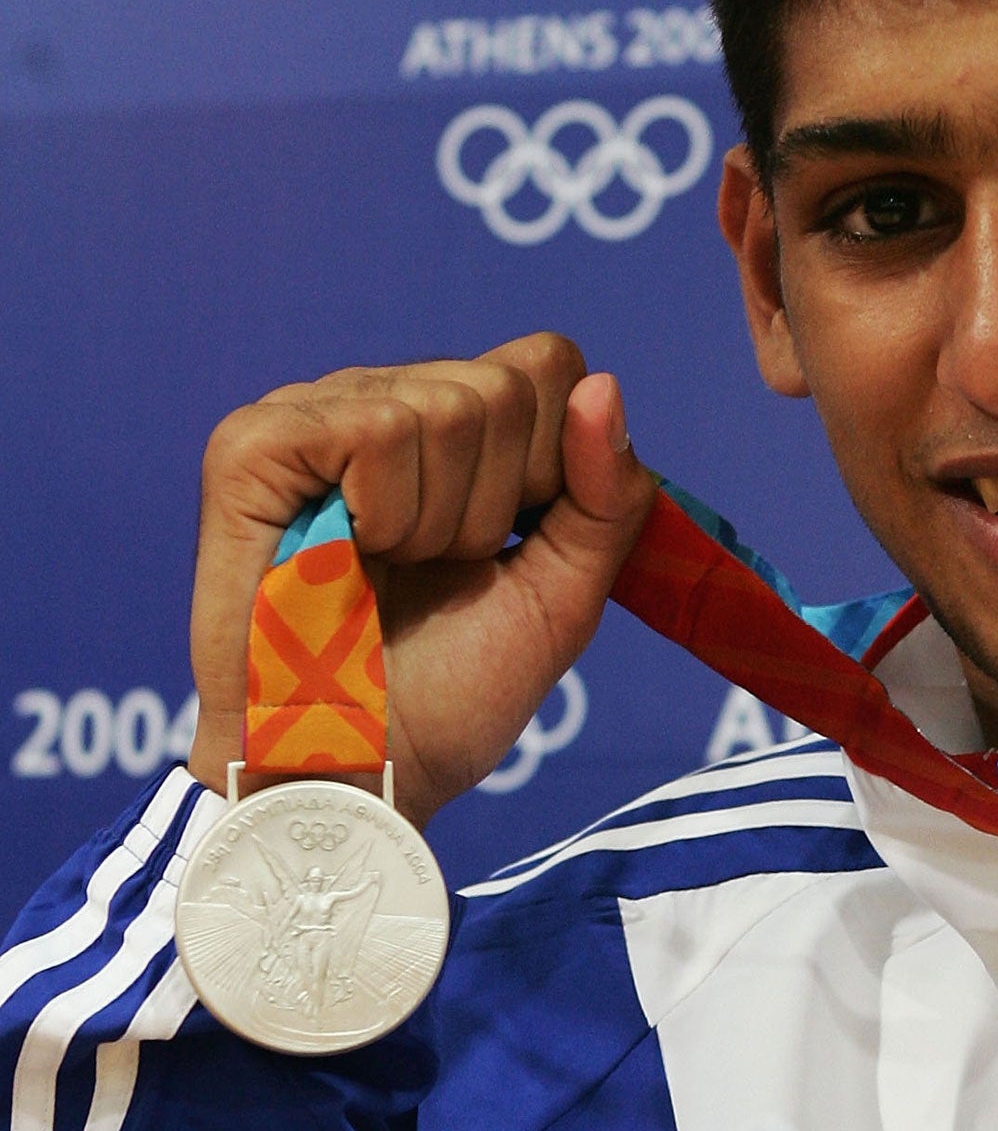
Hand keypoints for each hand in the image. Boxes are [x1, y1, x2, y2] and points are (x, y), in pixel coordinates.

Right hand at [186, 334, 655, 825]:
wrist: (365, 772)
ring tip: (384, 569)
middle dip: (497, 505)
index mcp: (454, 423)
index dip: (554, 462)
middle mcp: (381, 396)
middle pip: (506, 386)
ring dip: (438, 522)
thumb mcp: (566, 590)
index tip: (509, 543)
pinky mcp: (253, 445)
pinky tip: (345, 553)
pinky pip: (375, 430)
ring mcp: (313, 413)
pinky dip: (385, 512)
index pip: (548, 363)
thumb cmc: (454, 690)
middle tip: (434, 569)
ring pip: (446, 406)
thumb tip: (603, 386)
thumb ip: (607, 494)